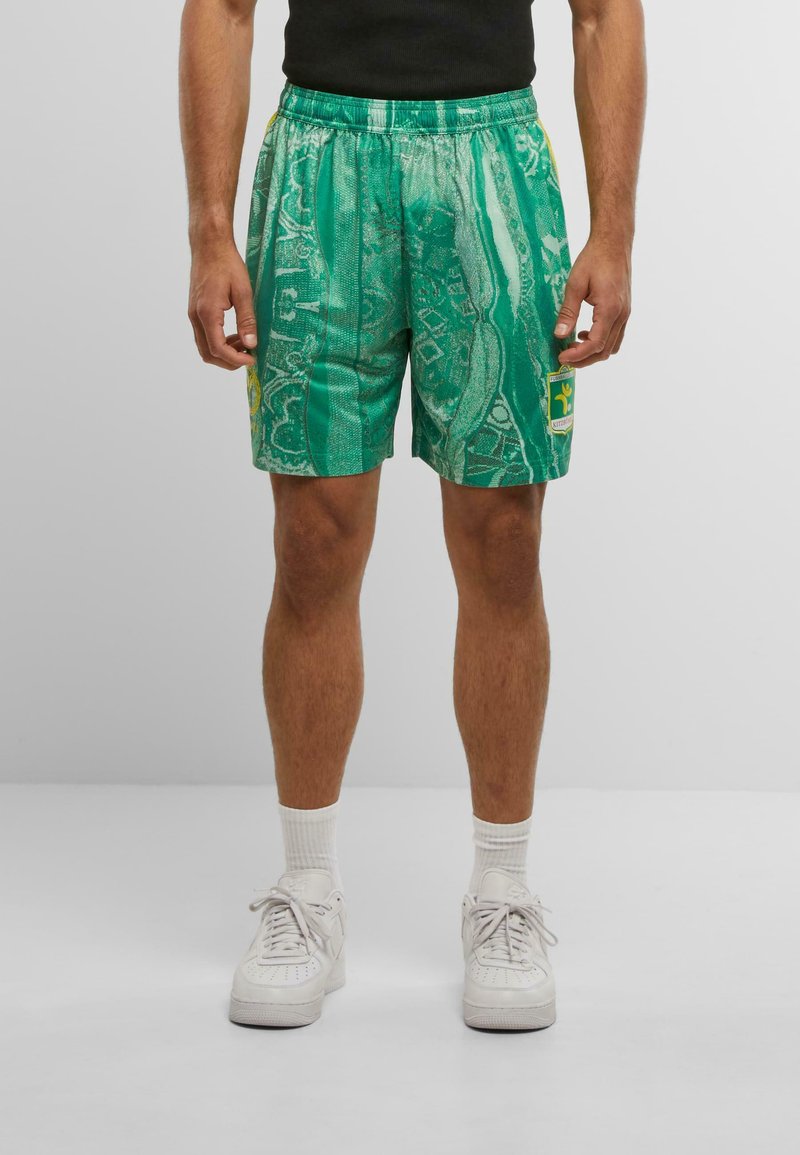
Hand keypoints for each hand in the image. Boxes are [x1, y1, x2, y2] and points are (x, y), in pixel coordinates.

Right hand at [188, 242, 256, 370]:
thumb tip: (251, 344)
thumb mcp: (243, 291)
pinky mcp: (195, 311)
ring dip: (224, 352)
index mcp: (207, 313)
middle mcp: (196, 317)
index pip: (218, 349)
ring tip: (244, 343)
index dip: (236, 359)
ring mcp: (193, 315)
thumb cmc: (227, 263)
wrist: (209, 245)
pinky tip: (234, 334)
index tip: (252, 359)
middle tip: (249, 356)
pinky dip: (218, 342)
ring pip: (204, 347)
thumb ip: (247, 320)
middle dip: (229, 361)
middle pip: (208, 354)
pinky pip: (204, 336)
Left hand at [554, 240, 630, 367]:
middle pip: (604, 351)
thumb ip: (568, 312)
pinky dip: (601, 342)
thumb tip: (559, 335)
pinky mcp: (624, 310)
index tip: (561, 357)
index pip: (595, 344)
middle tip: (564, 357)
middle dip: (584, 359)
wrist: (614, 242)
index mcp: (610, 309)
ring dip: (593, 352)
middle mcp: (622, 314)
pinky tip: (585, 333)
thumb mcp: (575, 284)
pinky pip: (615, 336)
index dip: (577, 355)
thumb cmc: (595, 259)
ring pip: (612, 346)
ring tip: (573, 347)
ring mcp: (625, 313)